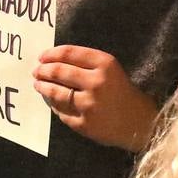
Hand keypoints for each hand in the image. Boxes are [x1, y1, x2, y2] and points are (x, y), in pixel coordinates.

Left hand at [33, 46, 159, 151]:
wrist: (141, 123)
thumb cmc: (124, 92)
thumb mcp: (111, 69)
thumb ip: (86, 63)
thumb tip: (52, 61)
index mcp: (105, 64)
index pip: (69, 54)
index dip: (51, 54)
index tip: (41, 57)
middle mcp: (97, 83)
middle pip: (59, 72)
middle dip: (43, 71)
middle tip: (36, 71)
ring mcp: (89, 105)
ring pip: (56, 93)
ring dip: (43, 88)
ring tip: (38, 85)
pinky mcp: (84, 124)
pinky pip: (61, 112)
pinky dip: (53, 105)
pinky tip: (51, 102)